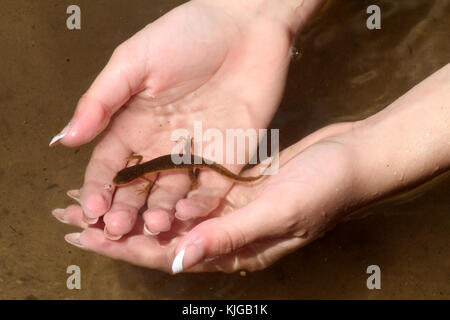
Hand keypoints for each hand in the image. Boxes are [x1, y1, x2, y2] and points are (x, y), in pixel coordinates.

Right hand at [50, 0, 323, 238]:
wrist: (247, 26)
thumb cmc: (188, 34)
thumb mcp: (135, 61)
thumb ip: (102, 100)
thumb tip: (66, 138)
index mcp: (136, 122)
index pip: (110, 163)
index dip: (98, 186)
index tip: (91, 209)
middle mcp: (163, 143)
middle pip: (140, 185)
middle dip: (127, 207)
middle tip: (118, 228)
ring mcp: (196, 153)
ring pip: (173, 193)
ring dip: (162, 212)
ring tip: (152, 225)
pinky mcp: (229, 157)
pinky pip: (211, 188)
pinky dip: (199, 204)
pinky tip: (187, 213)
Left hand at [54, 121, 360, 272]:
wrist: (349, 160)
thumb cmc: (323, 190)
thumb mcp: (277, 212)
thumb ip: (228, 235)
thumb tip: (177, 257)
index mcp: (234, 249)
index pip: (165, 255)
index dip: (121, 248)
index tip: (83, 237)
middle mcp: (225, 234)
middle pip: (158, 237)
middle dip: (114, 228)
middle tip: (71, 216)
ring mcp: (227, 211)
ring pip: (167, 214)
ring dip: (132, 206)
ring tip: (95, 198)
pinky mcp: (231, 189)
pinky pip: (187, 193)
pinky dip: (159, 189)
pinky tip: (138, 180)